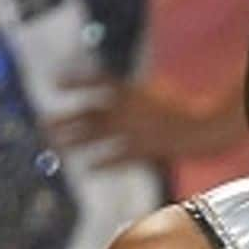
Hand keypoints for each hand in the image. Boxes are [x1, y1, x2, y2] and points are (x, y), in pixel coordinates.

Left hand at [47, 76, 242, 166]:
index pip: (98, 81)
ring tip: (56, 146)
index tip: (55, 83)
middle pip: (88, 114)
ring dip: (74, 141)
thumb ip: (136, 92)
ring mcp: (133, 131)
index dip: (76, 81)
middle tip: (42, 124)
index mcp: (132, 90)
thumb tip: (118, 92)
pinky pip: (118, 158)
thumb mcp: (160, 89)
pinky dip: (103, 163)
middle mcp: (127, 110)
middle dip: (64, 120)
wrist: (207, 127)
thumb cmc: (187, 106)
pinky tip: (89, 168)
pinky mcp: (143, 150)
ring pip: (96, 136)